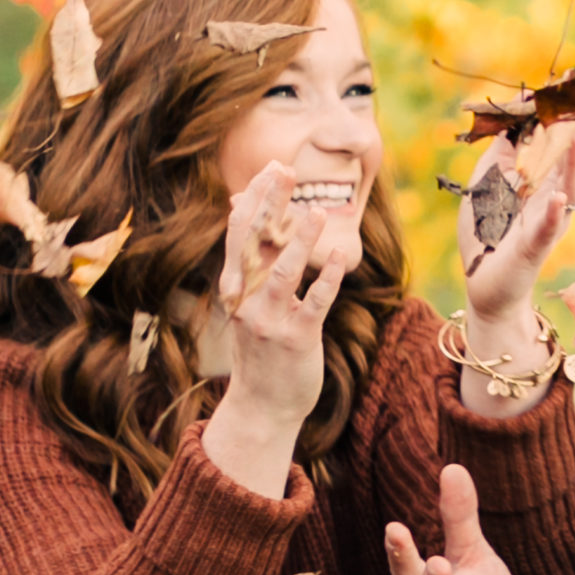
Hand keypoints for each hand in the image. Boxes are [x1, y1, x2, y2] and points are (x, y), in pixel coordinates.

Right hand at [202, 162, 350, 497]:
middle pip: (255, 243)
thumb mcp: (247, 303)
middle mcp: (246, 300)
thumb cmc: (261, 349)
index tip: (273, 168)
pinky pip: (313, 305)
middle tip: (285, 171)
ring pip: (283, 272)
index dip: (255, 197)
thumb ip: (249, 259)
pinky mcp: (296, 339)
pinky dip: (325, 281)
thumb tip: (241, 206)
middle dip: (269, 205)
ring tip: (316, 212)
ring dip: (299, 241)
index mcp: (235, 287)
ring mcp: (269, 320)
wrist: (262, 406)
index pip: (239, 232)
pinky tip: (339, 260)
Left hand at [459, 124, 574, 332]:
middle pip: (569, 159)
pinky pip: (549, 227)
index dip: (558, 116)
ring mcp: (547, 220)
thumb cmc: (484, 232)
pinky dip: (554, 213)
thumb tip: (514, 114)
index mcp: (538, 179)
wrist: (482, 282)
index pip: (553, 141)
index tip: (562, 85)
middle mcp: (551, 196)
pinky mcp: (536, 245)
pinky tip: (558, 198)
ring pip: (569, 188)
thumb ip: (499, 151)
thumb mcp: (485, 182)